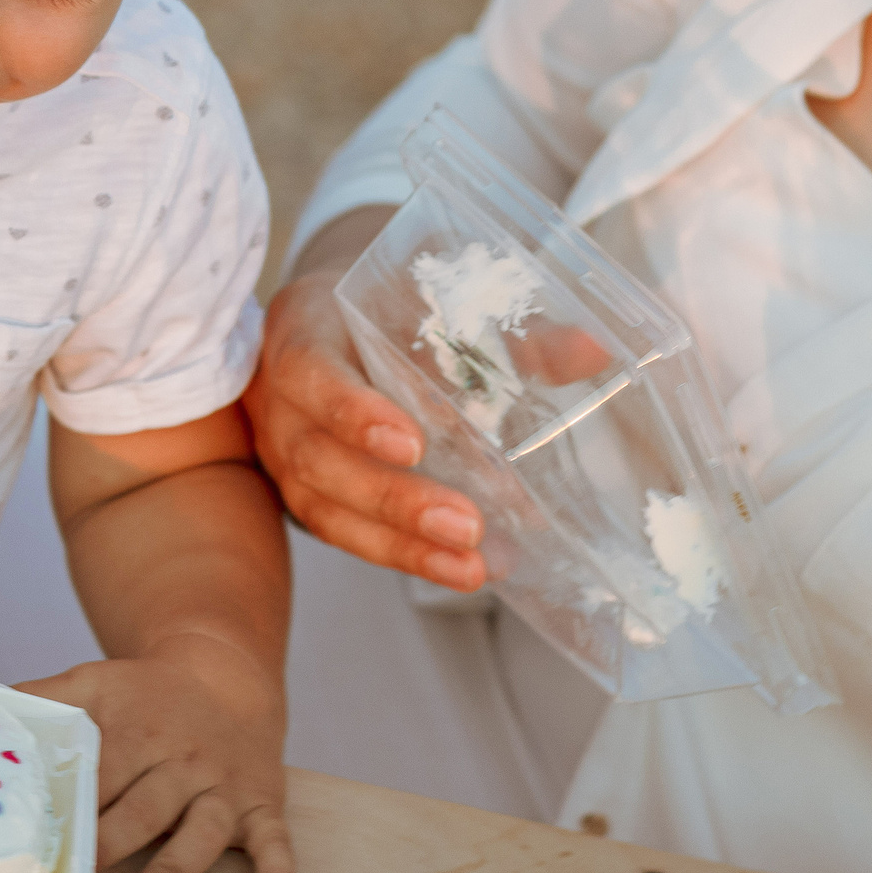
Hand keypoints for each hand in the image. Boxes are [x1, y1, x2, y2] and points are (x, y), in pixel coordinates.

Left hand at [19, 635, 292, 872]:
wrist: (226, 677)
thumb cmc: (145, 694)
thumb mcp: (93, 681)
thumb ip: (42, 698)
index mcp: (137, 729)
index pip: (101, 768)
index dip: (73, 800)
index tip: (42, 835)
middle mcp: (184, 760)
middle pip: (145, 805)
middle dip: (111, 840)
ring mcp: (225, 787)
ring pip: (202, 831)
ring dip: (174, 869)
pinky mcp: (263, 806)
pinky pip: (276, 846)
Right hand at [244, 214, 486, 591]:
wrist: (337, 323)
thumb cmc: (389, 307)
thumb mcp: (441, 302)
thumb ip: (511, 331)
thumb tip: (595, 350)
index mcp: (301, 329)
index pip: (308, 373)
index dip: (351, 411)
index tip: (412, 443)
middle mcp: (277, 399)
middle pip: (318, 459)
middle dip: (395, 499)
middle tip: (468, 524)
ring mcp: (283, 453)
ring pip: (326, 508)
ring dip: (401, 543)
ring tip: (472, 565)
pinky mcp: (305, 493)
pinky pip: (343, 533)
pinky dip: (402, 555)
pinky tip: (458, 570)